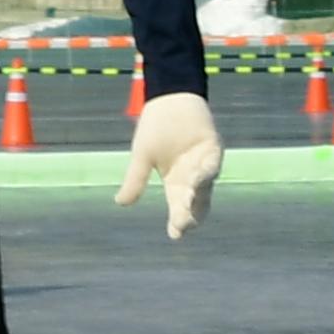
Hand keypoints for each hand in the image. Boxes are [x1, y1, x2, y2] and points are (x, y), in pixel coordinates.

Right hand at [115, 89, 221, 240]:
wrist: (169, 99)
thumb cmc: (156, 127)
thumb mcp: (142, 156)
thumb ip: (135, 180)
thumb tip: (120, 203)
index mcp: (176, 183)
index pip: (179, 209)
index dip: (178, 222)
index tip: (175, 235)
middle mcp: (192, 178)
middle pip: (196, 204)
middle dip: (190, 215)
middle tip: (182, 223)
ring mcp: (205, 164)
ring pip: (206, 188)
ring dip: (197, 198)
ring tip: (187, 206)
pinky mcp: (213, 149)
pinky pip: (212, 165)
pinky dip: (204, 174)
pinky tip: (194, 179)